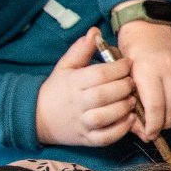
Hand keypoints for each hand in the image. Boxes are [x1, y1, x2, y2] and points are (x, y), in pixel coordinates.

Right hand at [34, 29, 137, 146]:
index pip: (99, 74)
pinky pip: (105, 138)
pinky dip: (120, 130)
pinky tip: (130, 119)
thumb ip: (80, 50)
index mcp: (73, 83)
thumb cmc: (58, 89)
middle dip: (123, 87)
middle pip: (103, 95)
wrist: (38, 117)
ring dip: (123, 108)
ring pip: (104, 117)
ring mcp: (82, 123)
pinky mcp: (87, 139)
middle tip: (133, 82)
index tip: (129, 64)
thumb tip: (95, 31)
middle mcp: (77, 103)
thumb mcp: (65, 67)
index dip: (118, 68)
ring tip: (132, 100)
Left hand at [116, 17, 170, 139]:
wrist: (148, 32)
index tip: (150, 135)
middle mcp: (169, 67)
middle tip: (159, 127)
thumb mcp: (124, 81)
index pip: (156, 108)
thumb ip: (132, 108)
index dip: (154, 126)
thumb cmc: (132, 59)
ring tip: (167, 112)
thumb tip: (145, 135)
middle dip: (166, 123)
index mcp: (147, 70)